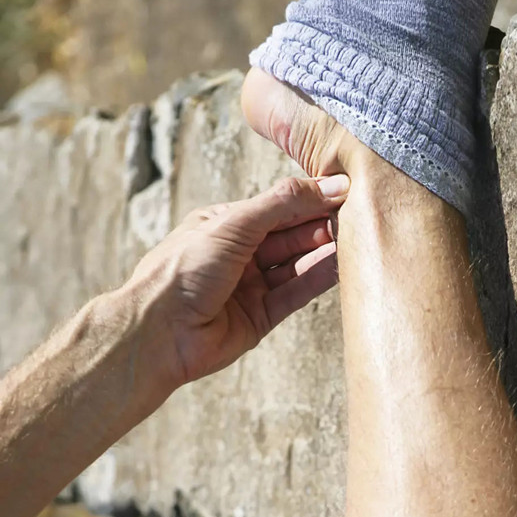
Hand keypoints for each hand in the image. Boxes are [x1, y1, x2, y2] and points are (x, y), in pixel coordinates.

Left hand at [128, 174, 349, 388]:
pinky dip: (316, 280)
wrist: (160, 331)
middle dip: (320, 224)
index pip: (277, 207)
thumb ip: (283, 203)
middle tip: (356, 215)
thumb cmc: (183, 269)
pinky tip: (340, 266)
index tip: (344, 190)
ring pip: (296, 265)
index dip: (309, 198)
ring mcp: (250, 287)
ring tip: (356, 238)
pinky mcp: (260, 318)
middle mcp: (239, 255)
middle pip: (290, 236)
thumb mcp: (234, 223)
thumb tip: (329, 185)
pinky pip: (294, 295)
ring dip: (323, 252)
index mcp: (225, 225)